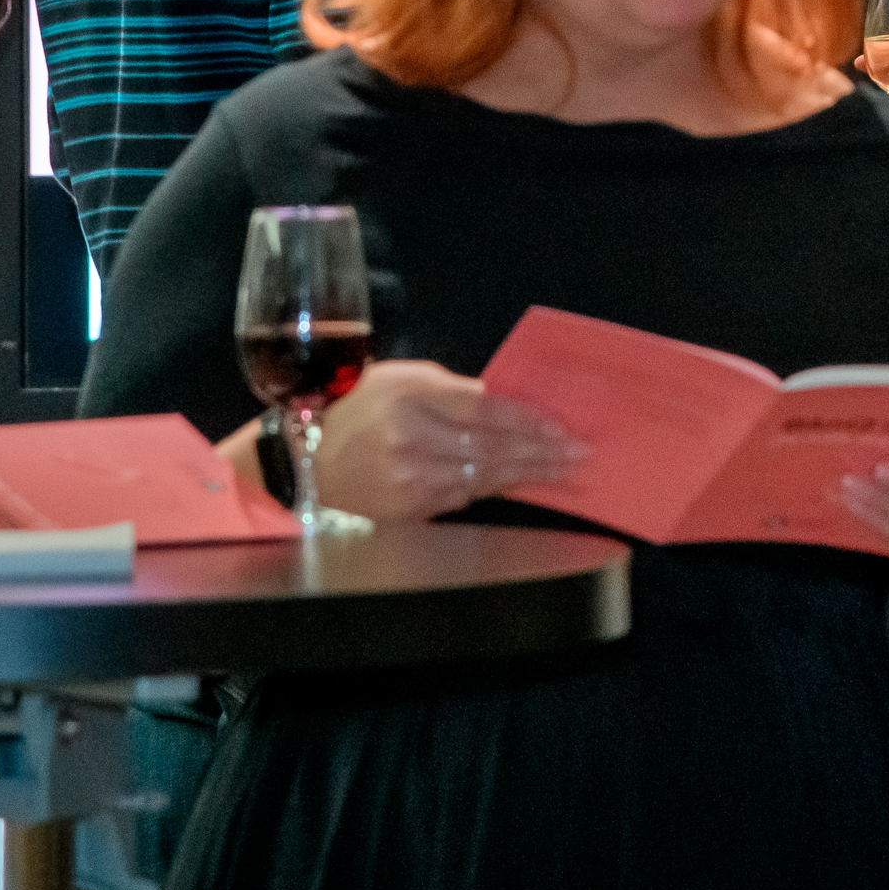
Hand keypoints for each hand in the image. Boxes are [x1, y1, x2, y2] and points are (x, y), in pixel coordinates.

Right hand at [306, 359, 590, 523]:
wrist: (309, 464)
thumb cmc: (359, 410)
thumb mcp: (403, 380)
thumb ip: (454, 391)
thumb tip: (506, 404)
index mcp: (412, 396)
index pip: (486, 409)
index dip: (529, 421)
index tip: (562, 427)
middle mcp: (413, 439)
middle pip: (493, 447)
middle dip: (541, 452)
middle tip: (579, 454)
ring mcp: (412, 479)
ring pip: (485, 476)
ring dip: (529, 474)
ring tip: (564, 471)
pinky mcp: (412, 509)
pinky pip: (467, 496)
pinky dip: (498, 488)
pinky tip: (523, 483)